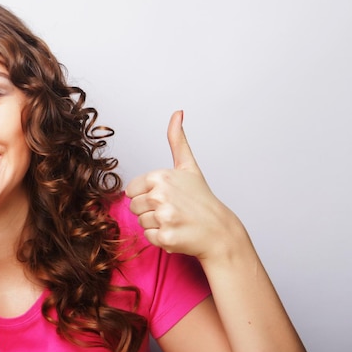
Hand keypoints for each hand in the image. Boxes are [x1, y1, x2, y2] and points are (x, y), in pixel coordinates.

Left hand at [125, 111, 239, 259]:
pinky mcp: (165, 237)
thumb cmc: (202, 199)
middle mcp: (160, 195)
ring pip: (140, 223)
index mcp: (160, 176)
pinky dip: (161, 238)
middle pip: (134, 207)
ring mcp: (163, 217)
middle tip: (173, 210)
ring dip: (155, 225)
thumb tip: (177, 113)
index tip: (167, 196)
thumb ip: (177, 140)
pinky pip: (148, 238)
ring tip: (176, 220)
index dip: (147, 195)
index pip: (131, 190)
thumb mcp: (188, 166)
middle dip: (150, 211)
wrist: (220, 230)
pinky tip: (177, 232)